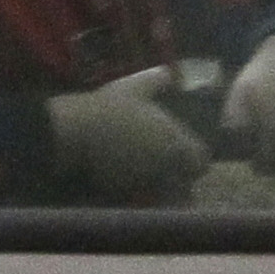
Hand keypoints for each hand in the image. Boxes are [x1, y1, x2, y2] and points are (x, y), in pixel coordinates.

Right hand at [48, 64, 211, 203]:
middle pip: (185, 182)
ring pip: (164, 193)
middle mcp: (166, 168)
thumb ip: (156, 81)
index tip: (184, 152)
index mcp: (175, 142)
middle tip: (165, 165)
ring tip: (146, 174)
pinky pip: (140, 199)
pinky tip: (125, 180)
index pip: (201, 161)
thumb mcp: (133, 87)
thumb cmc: (108, 107)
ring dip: (160, 186)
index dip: (194, 158)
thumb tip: (169, 73)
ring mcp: (146, 184)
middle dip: (179, 177)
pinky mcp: (126, 196)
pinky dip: (138, 193)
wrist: (74, 134)